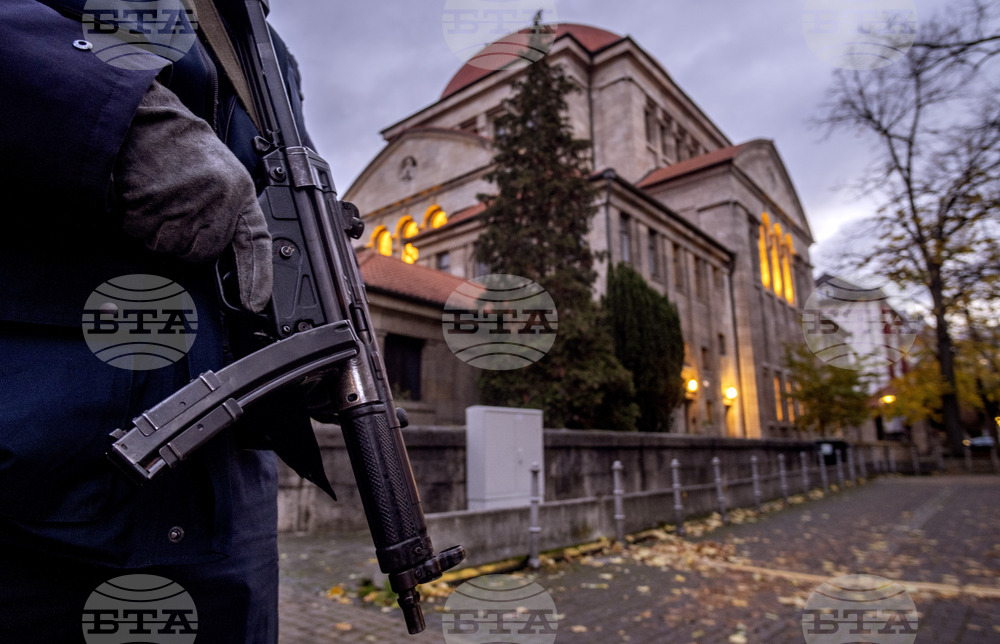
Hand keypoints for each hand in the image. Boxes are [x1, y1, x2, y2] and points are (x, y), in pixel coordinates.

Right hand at [115, 80, 271, 312]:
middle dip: (185, 240)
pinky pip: (141, 233)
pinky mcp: (153, 203)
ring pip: (169, 247)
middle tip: (178, 208)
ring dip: (158, 230)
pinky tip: (144, 194)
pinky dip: (136, 220)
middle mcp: (218, 200)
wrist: (150, 120)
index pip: (255, 242)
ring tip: (162, 197)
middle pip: (201, 253)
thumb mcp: (221, 176)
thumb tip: (224, 254)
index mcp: (240, 193)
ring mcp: (186, 203)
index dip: (256, 276)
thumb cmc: (184, 150)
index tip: (254, 302)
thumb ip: (228, 213)